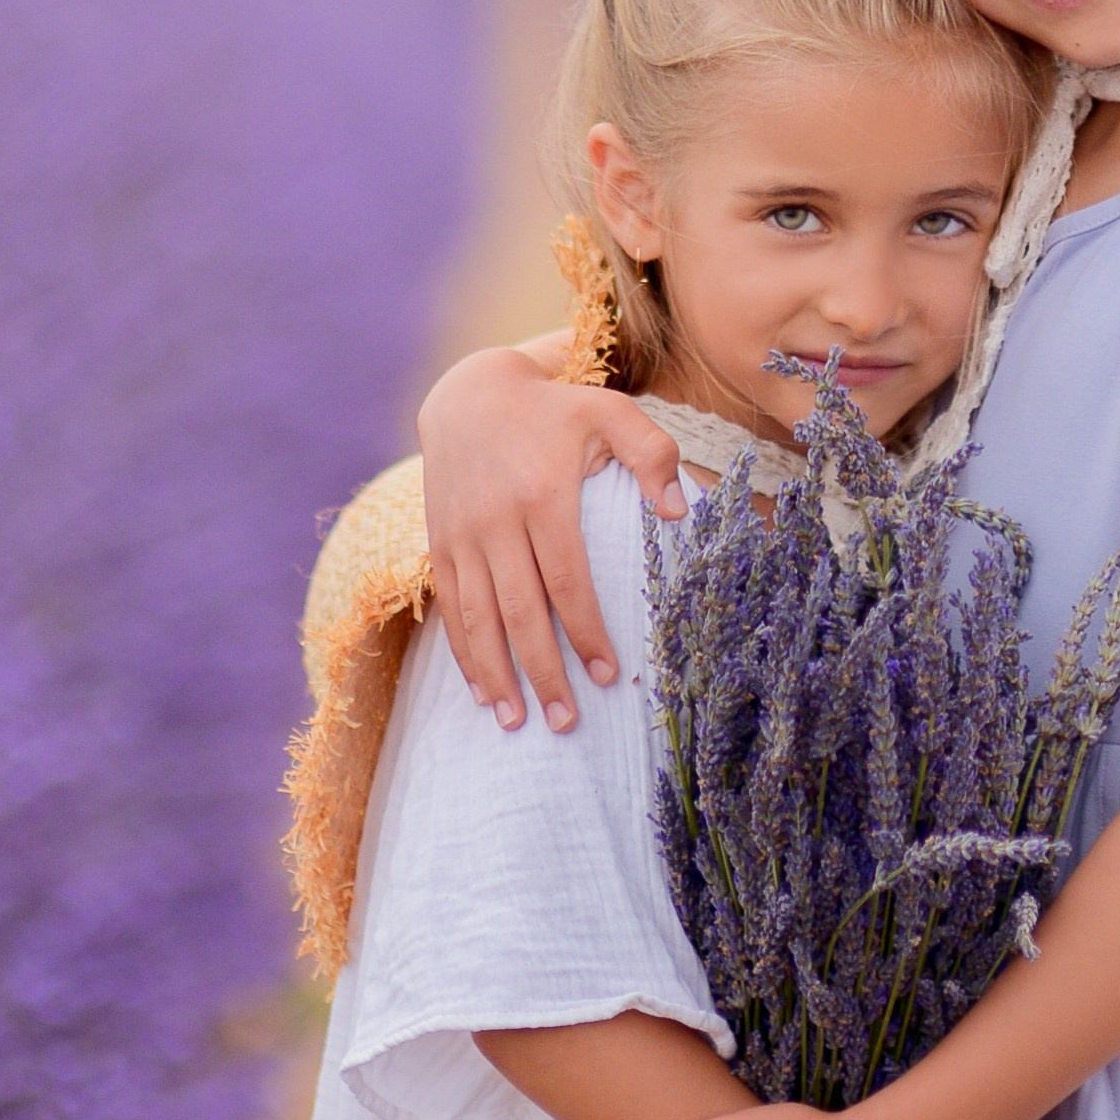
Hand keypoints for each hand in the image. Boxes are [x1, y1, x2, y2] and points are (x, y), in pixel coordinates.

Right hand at [419, 345, 684, 730]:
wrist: (469, 396)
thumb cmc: (555, 411)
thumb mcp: (610, 411)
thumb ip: (652, 453)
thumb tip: (679, 514)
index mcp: (541, 494)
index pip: (566, 579)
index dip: (586, 631)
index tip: (609, 675)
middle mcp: (495, 520)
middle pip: (520, 611)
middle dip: (543, 672)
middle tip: (567, 721)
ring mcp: (462, 536)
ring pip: (478, 619)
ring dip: (499, 676)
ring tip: (520, 723)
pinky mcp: (440, 545)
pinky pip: (451, 609)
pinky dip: (465, 654)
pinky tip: (484, 692)